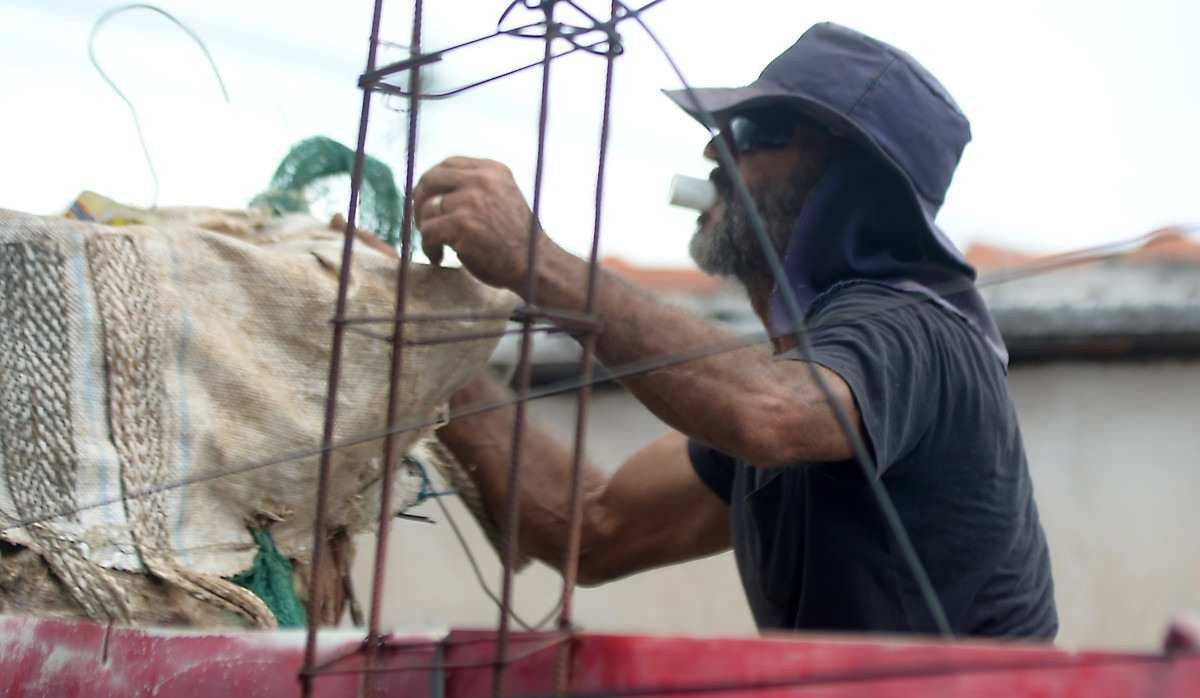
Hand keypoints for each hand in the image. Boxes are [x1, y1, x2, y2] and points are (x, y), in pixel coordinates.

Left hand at [413, 157, 549, 292]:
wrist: (534, 264)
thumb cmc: (516, 239)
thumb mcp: (502, 198)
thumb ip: (476, 188)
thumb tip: (433, 190)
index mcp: (493, 170)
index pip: (448, 163)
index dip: (431, 181)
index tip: (427, 199)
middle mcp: (482, 179)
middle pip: (431, 179)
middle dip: (419, 201)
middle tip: (421, 221)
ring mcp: (471, 201)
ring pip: (428, 209)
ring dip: (425, 230)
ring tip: (436, 246)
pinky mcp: (461, 224)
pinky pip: (428, 232)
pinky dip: (428, 247)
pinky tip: (438, 257)